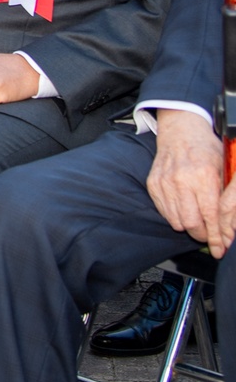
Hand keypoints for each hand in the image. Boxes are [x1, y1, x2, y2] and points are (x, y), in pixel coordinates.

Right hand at [147, 109, 225, 255]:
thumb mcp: (224, 169)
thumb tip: (229, 226)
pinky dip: (175, 216)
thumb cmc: (206, 150)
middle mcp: (182, 180)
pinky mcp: (154, 184)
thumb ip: (226, 197)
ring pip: (176, 221)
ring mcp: (165, 182)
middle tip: (208, 235)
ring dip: (188, 227)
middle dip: (202, 235)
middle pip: (190, 223)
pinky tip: (183, 210)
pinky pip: (164, 212)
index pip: (211, 216)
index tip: (220, 248)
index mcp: (204, 176)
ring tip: (196, 222)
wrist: (180, 133)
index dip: (216, 236)